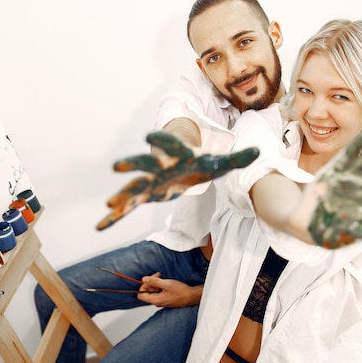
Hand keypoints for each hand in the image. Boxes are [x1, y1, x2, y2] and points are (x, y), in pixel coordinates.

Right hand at [97, 132, 258, 229]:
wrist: (185, 164)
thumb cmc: (202, 161)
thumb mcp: (221, 161)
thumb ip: (238, 158)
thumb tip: (260, 152)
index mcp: (178, 154)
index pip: (169, 145)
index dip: (161, 142)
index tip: (149, 137)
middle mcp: (160, 165)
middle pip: (144, 164)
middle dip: (132, 165)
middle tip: (118, 167)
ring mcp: (150, 180)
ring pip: (133, 187)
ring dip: (122, 195)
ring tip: (110, 206)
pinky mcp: (146, 194)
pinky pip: (128, 206)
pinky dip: (115, 216)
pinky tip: (101, 226)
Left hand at [137, 272, 202, 307]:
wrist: (191, 297)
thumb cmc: (181, 292)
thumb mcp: (167, 284)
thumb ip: (154, 281)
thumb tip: (144, 279)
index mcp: (156, 300)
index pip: (141, 295)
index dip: (143, 286)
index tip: (149, 279)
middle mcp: (157, 302)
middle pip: (147, 292)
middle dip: (151, 283)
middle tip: (158, 276)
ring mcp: (162, 301)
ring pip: (153, 292)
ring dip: (156, 284)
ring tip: (164, 279)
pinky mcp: (166, 299)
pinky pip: (159, 292)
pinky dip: (161, 286)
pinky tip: (167, 283)